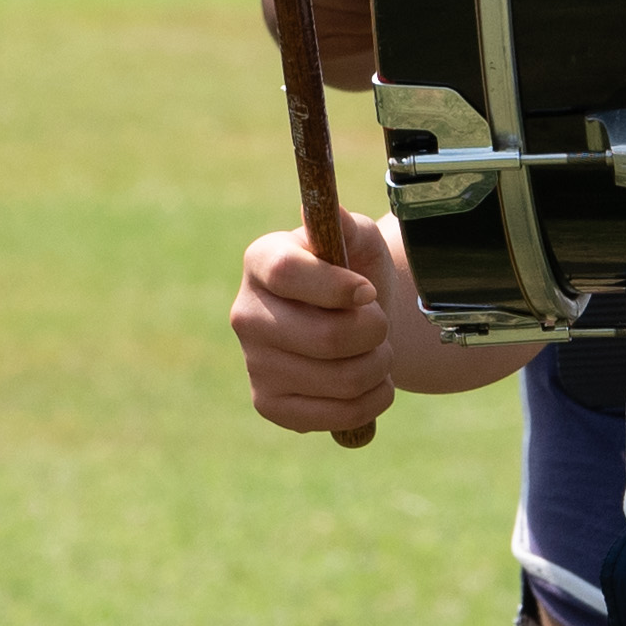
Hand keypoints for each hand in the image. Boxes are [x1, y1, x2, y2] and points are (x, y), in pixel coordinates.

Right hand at [229, 222, 396, 438]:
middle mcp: (245, 313)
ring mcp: (253, 363)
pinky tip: (368, 383)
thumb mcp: (359, 240)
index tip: (369, 292)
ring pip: (341, 380)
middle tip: (380, 324)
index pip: (288, 273)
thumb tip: (325, 209)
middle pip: (326, 338)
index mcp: (261, 261)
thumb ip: (347, 224)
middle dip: (375, 333)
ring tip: (377, 352)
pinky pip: (337, 416)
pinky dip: (371, 402)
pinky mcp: (268, 404)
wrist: (357, 324)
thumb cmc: (356, 273)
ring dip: (379, 367)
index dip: (337, 287)